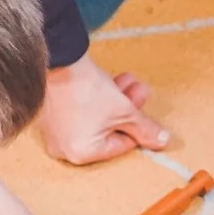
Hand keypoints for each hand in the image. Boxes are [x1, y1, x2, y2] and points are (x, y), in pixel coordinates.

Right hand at [39, 56, 170, 164]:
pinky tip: (111, 80)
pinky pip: (81, 112)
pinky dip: (96, 99)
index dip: (137, 125)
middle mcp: (65, 147)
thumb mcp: (125, 112)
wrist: (58, 61)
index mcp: (82, 154)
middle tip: (139, 89)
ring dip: (116, 99)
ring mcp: (56, 131)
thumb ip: (145, 129)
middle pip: (109, 130)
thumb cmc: (87, 90)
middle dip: (128, 108)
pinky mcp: (51, 113)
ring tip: (128, 80)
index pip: (121, 144)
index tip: (144, 109)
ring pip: (97, 118)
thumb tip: (162, 141)